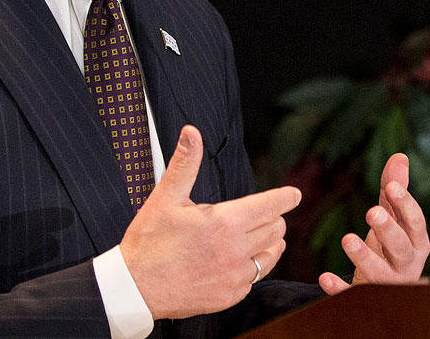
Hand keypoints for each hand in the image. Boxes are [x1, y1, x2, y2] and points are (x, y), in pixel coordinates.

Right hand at [121, 125, 301, 319]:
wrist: (135, 288)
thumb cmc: (149, 242)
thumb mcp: (165, 198)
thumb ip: (184, 163)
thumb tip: (191, 133)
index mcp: (224, 223)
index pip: (270, 206)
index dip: (285, 197)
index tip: (294, 194)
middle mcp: (235, 250)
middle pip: (275, 230)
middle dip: (273, 219)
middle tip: (265, 215)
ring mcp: (234, 276)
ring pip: (270, 256)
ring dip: (269, 244)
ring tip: (261, 238)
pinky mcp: (229, 296)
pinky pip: (253, 280)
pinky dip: (251, 269)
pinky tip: (239, 262)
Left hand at [318, 152, 428, 294]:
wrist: (385, 287)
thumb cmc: (391, 246)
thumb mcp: (393, 218)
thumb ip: (395, 189)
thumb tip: (400, 156)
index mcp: (416, 242)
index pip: (415, 222)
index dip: (405, 204)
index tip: (391, 186)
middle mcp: (407, 264)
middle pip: (401, 248)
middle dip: (388, 230)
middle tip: (371, 212)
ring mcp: (387, 283)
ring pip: (379, 273)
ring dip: (364, 257)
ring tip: (346, 239)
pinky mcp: (366, 296)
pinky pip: (353, 295)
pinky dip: (338, 288)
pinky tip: (324, 277)